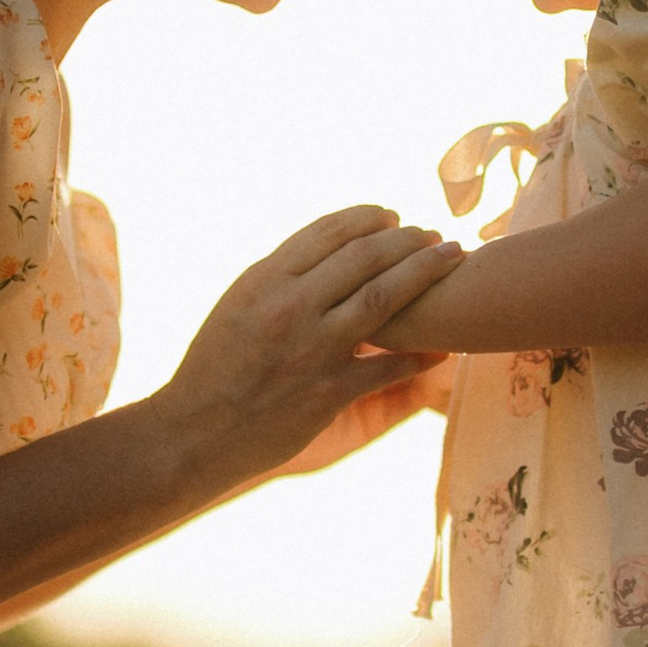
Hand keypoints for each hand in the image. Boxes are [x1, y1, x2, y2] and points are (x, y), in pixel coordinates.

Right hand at [153, 207, 459, 493]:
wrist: (196, 431)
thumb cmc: (215, 366)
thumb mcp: (238, 303)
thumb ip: (281, 275)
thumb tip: (325, 246)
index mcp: (265, 279)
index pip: (327, 232)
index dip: (368, 217)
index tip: (392, 214)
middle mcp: (290, 306)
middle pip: (365, 256)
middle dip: (408, 238)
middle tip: (432, 233)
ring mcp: (312, 349)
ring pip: (385, 297)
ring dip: (426, 272)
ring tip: (451, 259)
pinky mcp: (328, 392)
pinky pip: (388, 366)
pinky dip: (421, 354)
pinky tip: (444, 345)